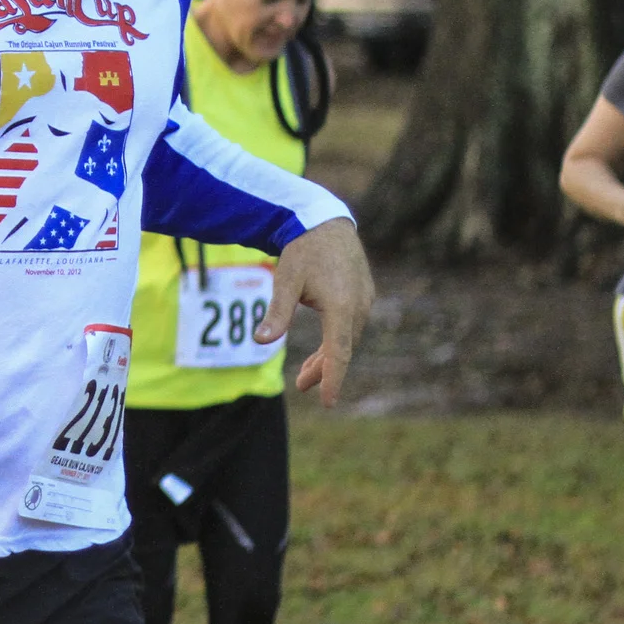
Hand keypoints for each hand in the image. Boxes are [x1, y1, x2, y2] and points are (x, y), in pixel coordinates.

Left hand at [258, 218, 374, 407]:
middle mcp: (358, 306)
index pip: (338, 353)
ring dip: (329, 356)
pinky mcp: (363, 294)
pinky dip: (336, 339)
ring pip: (347, 338)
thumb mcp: (285, 280)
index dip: (333, 379)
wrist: (324, 220)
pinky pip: (351, 325)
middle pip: (342, 349)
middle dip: (324, 370)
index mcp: (341, 306)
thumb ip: (276, 313)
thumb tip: (260, 341)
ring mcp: (364, 300)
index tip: (328, 403)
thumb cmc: (303, 250)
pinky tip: (324, 346)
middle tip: (301, 385)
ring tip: (307, 373)